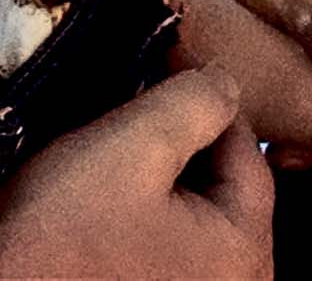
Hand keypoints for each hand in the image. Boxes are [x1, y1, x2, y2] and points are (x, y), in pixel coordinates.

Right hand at [0, 66, 273, 278]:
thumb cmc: (63, 235)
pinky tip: (107, 189)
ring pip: (193, 212)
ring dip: (163, 171)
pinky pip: (165, 241)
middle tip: (141, 93)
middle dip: (187, 136)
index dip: (210, 94)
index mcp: (242, 254)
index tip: (171, 56)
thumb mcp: (131, 146)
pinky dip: (146, 208)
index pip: (248, 151)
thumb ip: (191, 104)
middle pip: (225, 185)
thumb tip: (225, 81)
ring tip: (118, 136)